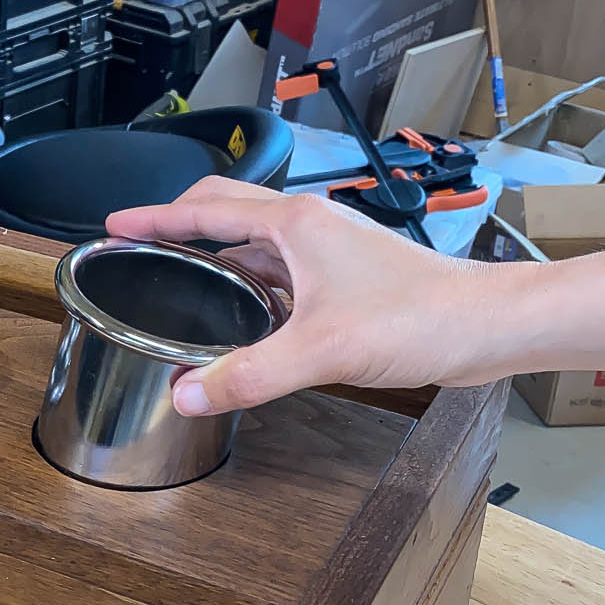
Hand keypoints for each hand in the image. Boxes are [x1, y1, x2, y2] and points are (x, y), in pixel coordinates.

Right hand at [107, 179, 516, 413]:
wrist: (487, 326)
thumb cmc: (423, 316)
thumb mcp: (321, 350)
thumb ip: (249, 374)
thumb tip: (189, 393)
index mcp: (295, 224)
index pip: (205, 210)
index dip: (154, 218)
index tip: (117, 225)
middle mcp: (310, 228)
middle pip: (227, 213)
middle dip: (180, 226)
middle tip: (143, 246)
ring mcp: (330, 251)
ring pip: (256, 244)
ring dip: (218, 258)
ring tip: (182, 282)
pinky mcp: (347, 279)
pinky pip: (283, 272)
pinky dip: (253, 285)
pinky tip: (245, 317)